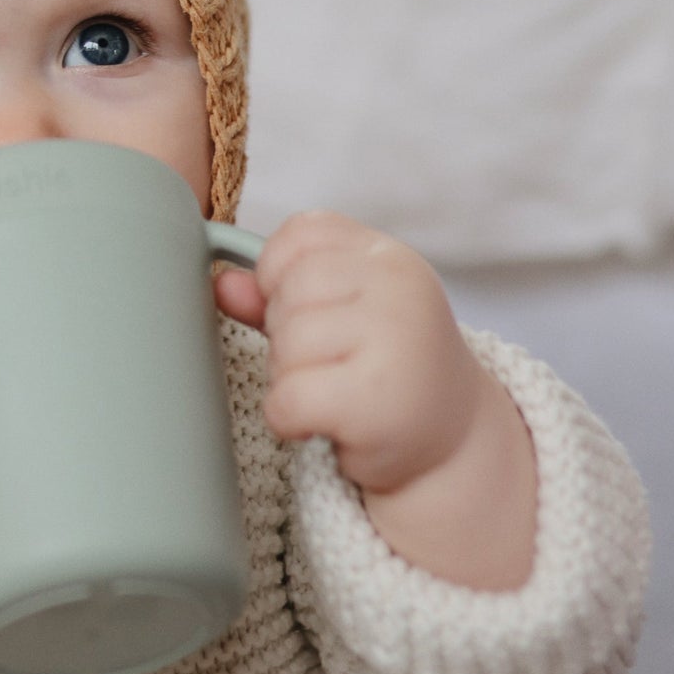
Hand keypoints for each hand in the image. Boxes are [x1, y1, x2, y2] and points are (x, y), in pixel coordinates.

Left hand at [213, 211, 536, 587]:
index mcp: (388, 257)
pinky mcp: (375, 398)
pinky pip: (288, 398)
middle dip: (285, 334)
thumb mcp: (340, 316)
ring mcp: (393, 340)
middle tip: (325, 364)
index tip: (305, 310)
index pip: (302, 234)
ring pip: (286, 345)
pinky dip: (287, 419)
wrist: (450, 440)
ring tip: (329, 392)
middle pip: (289, 291)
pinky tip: (321, 423)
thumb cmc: (386, 369)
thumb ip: (277, 294)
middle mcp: (398, 288)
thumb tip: (222, 284)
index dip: (280, 274)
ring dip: (288, 378)